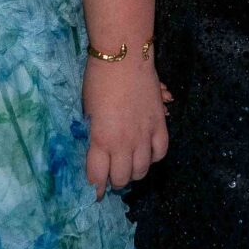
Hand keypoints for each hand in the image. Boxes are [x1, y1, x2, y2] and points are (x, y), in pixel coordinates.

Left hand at [82, 55, 167, 195]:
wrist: (123, 58)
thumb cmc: (97, 82)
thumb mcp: (87, 113)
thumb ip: (92, 136)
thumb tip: (96, 152)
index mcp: (101, 140)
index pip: (98, 177)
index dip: (95, 187)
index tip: (94, 190)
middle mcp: (123, 144)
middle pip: (121, 178)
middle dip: (114, 181)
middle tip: (112, 175)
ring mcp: (144, 135)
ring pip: (142, 169)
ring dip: (134, 172)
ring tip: (129, 166)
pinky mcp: (160, 125)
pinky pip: (161, 151)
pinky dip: (154, 157)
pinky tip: (148, 152)